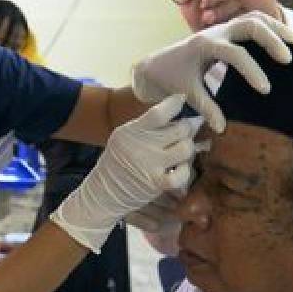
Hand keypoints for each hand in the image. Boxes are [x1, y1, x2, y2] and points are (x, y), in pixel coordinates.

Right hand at [52, 95, 197, 252]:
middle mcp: (141, 145)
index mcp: (131, 130)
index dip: (175, 103)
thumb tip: (177, 115)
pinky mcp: (156, 183)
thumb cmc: (117, 163)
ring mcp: (149, 164)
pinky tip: (181, 169)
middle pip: (179, 129)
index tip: (182, 99)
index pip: (158, 112)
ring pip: (186, 148)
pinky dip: (185, 170)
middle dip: (187, 128)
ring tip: (183, 149)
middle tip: (186, 130)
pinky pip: (182, 174)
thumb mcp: (124, 138)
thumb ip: (146, 127)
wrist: (103, 193)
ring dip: (189, 148)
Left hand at [132, 10, 292, 132]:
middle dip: (272, 40)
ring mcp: (224, 27)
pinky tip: (286, 42)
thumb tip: (222, 127)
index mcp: (205, 46)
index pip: (235, 53)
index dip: (252, 71)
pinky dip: (271, 28)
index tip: (265, 89)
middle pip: (250, 25)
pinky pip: (254, 21)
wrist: (157, 64)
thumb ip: (206, 108)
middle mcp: (216, 31)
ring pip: (255, 18)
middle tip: (288, 60)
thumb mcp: (187, 93)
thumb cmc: (173, 78)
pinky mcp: (229, 29)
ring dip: (276, 29)